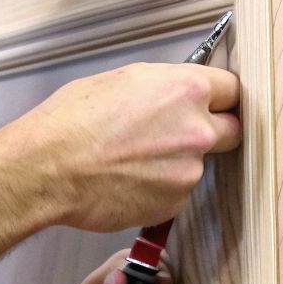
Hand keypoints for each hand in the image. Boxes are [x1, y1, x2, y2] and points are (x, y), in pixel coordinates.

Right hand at [7, 62, 240, 232]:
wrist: (48, 167)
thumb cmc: (73, 119)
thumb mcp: (123, 80)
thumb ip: (164, 87)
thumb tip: (176, 95)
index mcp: (186, 89)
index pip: (233, 90)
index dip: (221, 98)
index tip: (215, 104)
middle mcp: (197, 130)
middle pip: (232, 130)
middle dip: (212, 131)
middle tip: (179, 134)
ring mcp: (188, 171)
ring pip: (198, 164)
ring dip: (177, 163)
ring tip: (133, 161)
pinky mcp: (174, 203)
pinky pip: (177, 192)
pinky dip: (159, 188)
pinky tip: (127, 180)